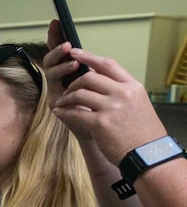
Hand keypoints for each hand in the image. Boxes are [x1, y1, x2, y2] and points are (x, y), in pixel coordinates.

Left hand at [45, 38, 166, 163]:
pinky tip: (59, 112)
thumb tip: (100, 81)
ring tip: (62, 103)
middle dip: (74, 83)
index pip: (108, 64)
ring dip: (67, 98)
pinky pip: (75, 113)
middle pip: (89, 77)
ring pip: (80, 93)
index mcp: (133, 86)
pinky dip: (64, 112)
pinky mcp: (101, 123)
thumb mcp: (138, 104)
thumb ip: (121, 91)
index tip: (75, 53)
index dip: (89, 57)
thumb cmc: (142, 131)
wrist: (148, 153)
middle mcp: (123, 93)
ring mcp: (112, 108)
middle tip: (67, 91)